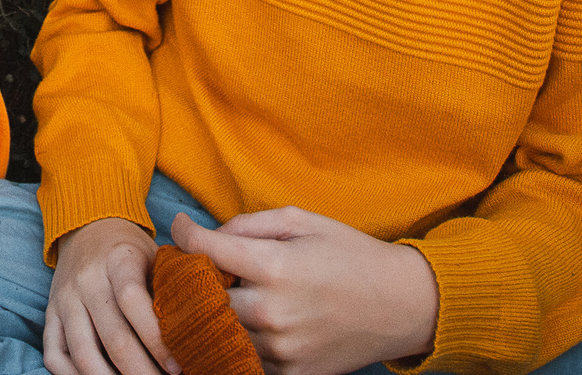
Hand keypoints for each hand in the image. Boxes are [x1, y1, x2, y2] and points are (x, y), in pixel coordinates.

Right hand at [45, 217, 177, 374]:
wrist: (87, 231)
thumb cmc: (131, 252)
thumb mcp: (154, 257)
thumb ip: (169, 290)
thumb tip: (191, 337)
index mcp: (117, 259)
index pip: (133, 300)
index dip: (156, 339)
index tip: (177, 365)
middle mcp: (86, 280)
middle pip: (113, 337)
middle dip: (141, 371)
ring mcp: (64, 300)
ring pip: (83, 354)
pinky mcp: (50, 315)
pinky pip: (54, 355)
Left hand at [172, 208, 439, 374]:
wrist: (401, 305)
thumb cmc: (351, 255)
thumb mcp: (302, 221)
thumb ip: (249, 224)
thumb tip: (209, 235)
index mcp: (275, 268)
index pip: (205, 251)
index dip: (184, 235)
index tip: (180, 228)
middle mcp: (272, 313)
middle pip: (202, 298)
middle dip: (191, 278)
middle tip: (190, 265)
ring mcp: (281, 350)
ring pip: (218, 332)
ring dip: (209, 312)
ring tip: (214, 293)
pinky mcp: (291, 374)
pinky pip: (243, 359)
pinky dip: (234, 340)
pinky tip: (239, 322)